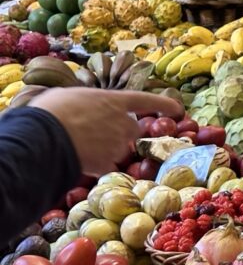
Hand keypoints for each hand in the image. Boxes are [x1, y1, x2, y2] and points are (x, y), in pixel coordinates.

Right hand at [30, 88, 183, 176]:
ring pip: (120, 149)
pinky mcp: (107, 164)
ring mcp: (117, 145)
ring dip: (108, 150)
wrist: (42, 138)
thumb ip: (85, 101)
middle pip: (132, 129)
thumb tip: (79, 105)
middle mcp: (122, 122)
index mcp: (114, 101)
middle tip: (97, 133)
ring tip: (82, 148)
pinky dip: (101, 168)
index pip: (146, 101)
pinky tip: (85, 165)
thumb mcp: (68, 96)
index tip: (178, 109)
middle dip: (121, 132)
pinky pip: (110, 168)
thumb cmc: (50, 111)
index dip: (164, 105)